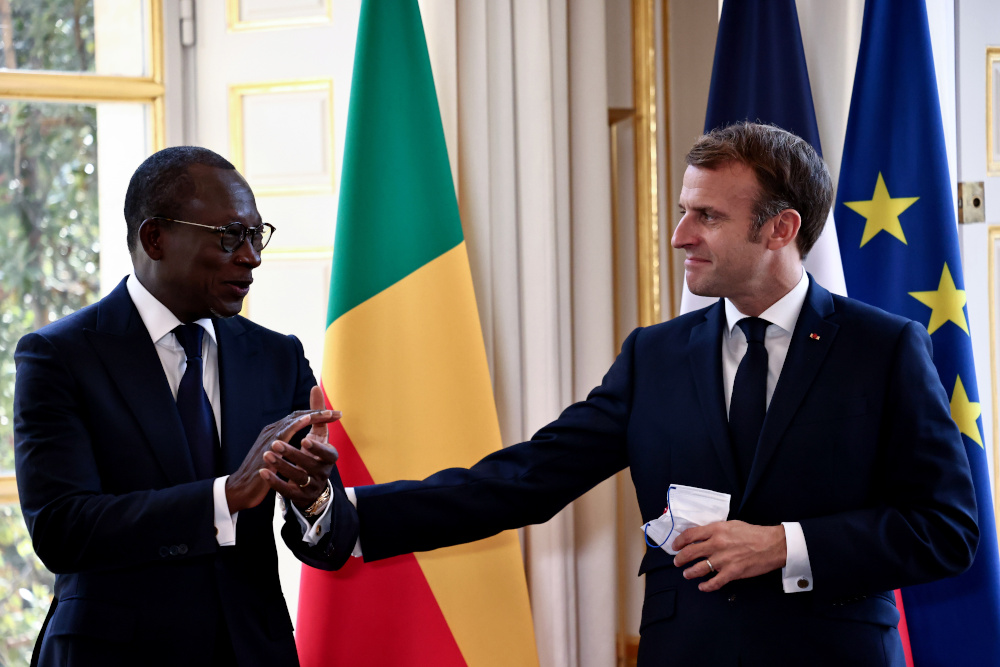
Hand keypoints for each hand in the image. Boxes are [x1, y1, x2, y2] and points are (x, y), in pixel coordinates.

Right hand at [225, 389, 339, 512]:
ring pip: (292, 422)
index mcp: (274, 433)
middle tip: (336, 414)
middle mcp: (272, 432)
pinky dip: (295, 424)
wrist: (241, 490)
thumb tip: (300, 447)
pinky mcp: (267, 448)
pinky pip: (283, 433)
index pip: (297, 419)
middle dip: (318, 413)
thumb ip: (287, 449)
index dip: (315, 416)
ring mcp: (269, 439)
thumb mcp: (276, 458)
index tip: (334, 416)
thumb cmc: (259, 474)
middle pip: (297, 416)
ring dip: (310, 416)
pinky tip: (307, 421)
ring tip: (326, 413)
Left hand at [671, 521, 786, 591]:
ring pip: (698, 568)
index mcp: (716, 530)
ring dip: (690, 572)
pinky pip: (714, 582)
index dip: (679, 541)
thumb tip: (702, 535)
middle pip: (690, 552)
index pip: (690, 535)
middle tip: (677, 562)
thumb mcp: (731, 525)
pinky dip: (706, 586)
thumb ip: (715, 530)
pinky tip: (702, 586)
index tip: (675, 546)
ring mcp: (723, 559)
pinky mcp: (732, 572)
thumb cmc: (753, 533)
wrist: (772, 544)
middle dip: (680, 558)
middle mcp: (716, 544)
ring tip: (687, 574)